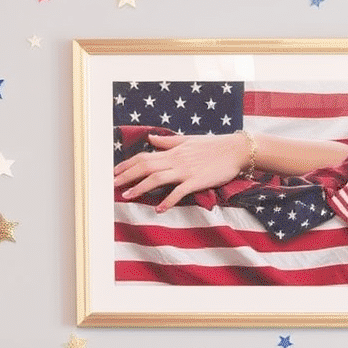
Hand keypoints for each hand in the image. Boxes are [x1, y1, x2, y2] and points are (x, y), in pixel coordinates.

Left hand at [114, 131, 248, 210]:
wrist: (235, 150)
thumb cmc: (213, 146)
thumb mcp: (188, 140)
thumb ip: (168, 142)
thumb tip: (151, 138)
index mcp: (173, 151)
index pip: (144, 156)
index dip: (127, 164)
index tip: (114, 171)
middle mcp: (176, 160)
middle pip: (145, 167)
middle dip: (127, 175)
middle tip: (111, 185)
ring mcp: (186, 171)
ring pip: (157, 178)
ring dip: (140, 188)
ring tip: (127, 197)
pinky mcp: (197, 181)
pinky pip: (179, 192)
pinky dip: (168, 200)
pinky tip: (158, 209)